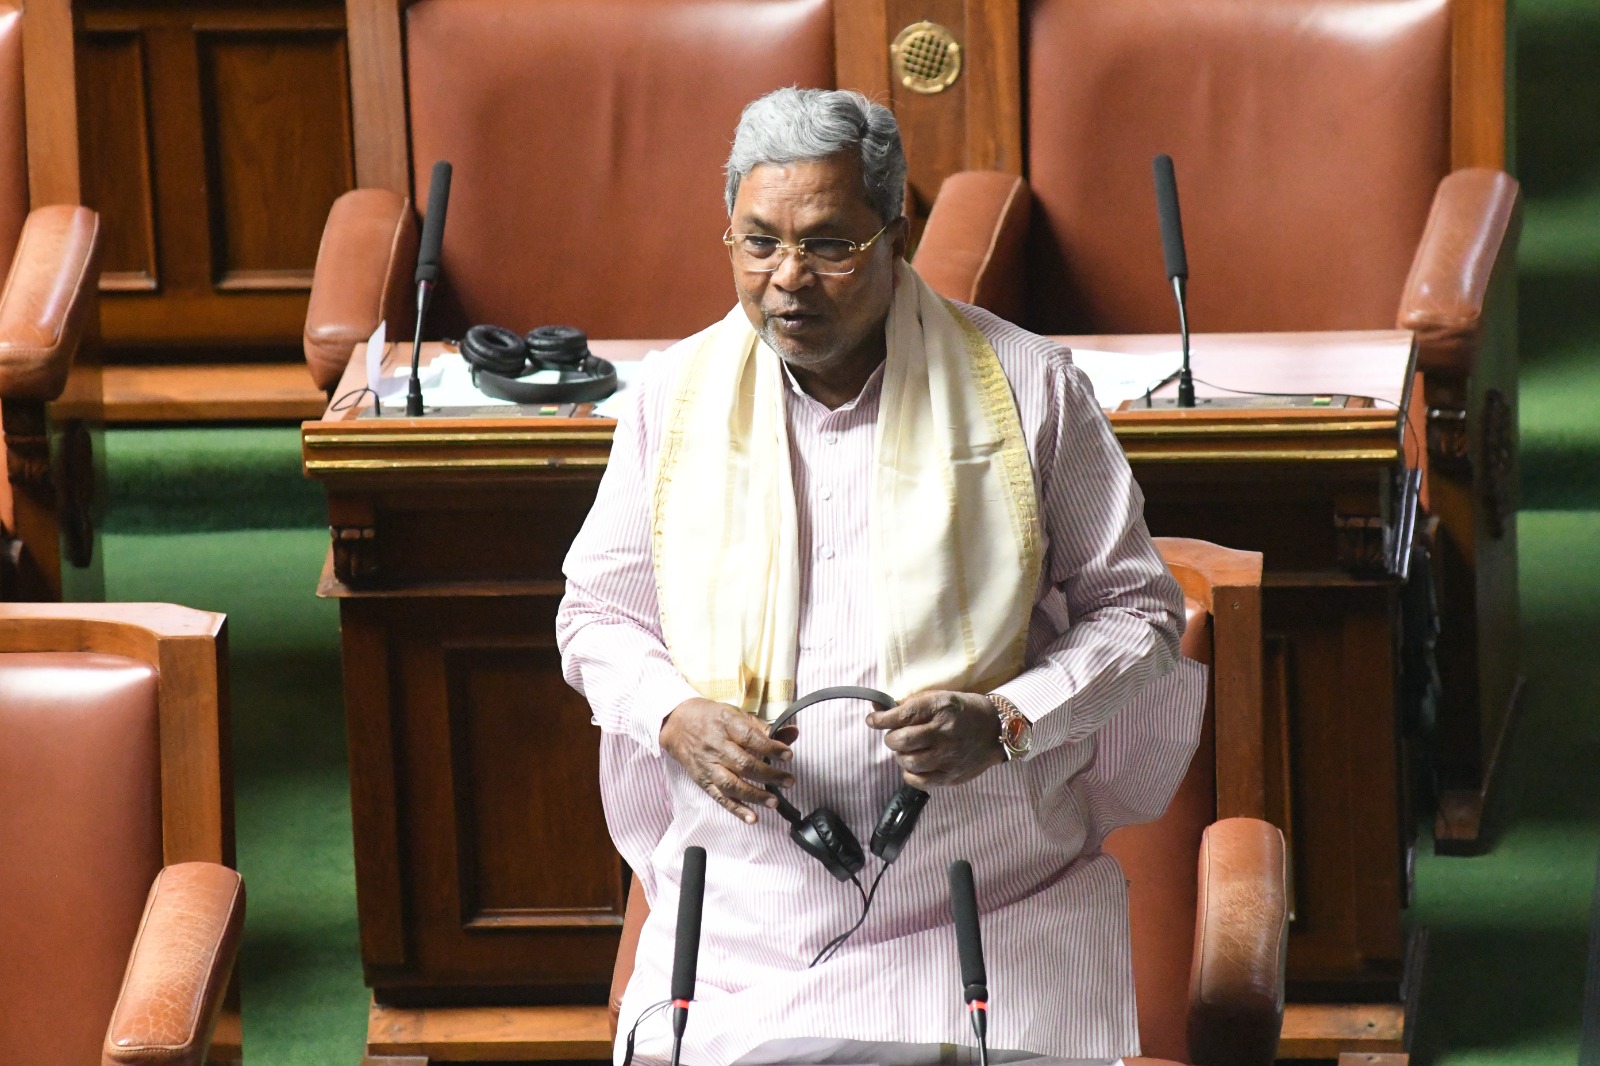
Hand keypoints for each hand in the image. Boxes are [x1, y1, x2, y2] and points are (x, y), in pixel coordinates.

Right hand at [659, 698, 796, 823]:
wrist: (677, 725)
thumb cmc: (711, 718)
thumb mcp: (736, 715)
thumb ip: (765, 727)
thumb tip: (793, 732)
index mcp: (726, 725)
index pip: (751, 738)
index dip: (771, 748)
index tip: (788, 755)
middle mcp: (716, 746)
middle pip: (743, 764)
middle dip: (769, 775)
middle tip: (789, 781)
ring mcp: (709, 766)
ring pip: (732, 784)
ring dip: (754, 795)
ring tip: (774, 802)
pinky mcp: (704, 781)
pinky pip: (720, 797)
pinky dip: (736, 809)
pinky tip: (752, 818)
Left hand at [866, 690, 1004, 787]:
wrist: (997, 729)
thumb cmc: (962, 711)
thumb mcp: (939, 697)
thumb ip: (908, 703)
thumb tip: (876, 706)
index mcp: (940, 707)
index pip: (901, 715)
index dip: (881, 719)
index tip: (873, 720)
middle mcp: (944, 732)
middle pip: (901, 740)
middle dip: (891, 739)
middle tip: (896, 736)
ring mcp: (949, 756)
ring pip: (908, 762)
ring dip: (900, 755)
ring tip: (907, 750)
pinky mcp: (952, 775)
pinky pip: (919, 781)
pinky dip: (910, 773)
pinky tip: (915, 765)